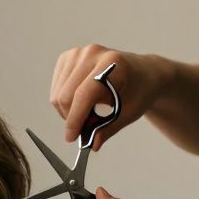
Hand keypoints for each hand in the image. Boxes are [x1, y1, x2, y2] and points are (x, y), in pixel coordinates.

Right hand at [51, 44, 167, 148]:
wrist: (143, 72)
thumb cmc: (139, 89)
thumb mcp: (130, 112)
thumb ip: (109, 129)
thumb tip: (92, 144)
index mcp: (113, 63)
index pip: (84, 95)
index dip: (75, 120)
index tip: (72, 137)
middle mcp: (92, 53)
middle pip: (65, 96)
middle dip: (72, 118)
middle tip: (85, 128)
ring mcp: (78, 53)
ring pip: (57, 95)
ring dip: (67, 111)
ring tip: (86, 112)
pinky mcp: (67, 58)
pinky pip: (55, 88)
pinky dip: (63, 102)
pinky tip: (79, 101)